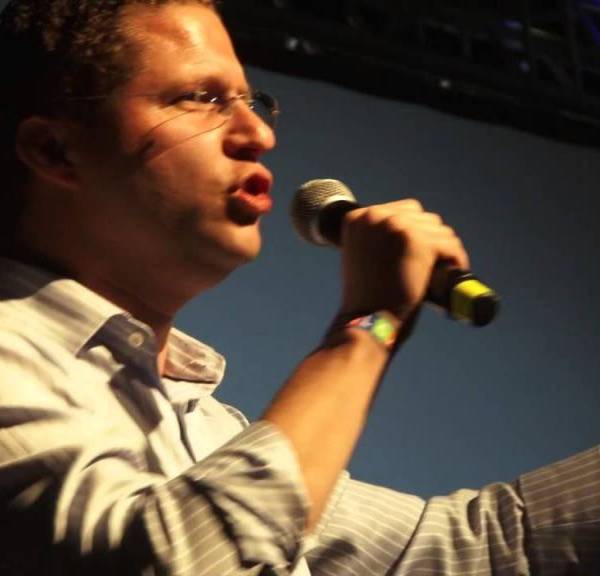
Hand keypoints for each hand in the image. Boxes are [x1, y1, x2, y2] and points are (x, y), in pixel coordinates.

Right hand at [339, 199, 469, 323]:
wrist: (367, 321)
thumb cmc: (365, 299)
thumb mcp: (361, 258)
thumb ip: (375, 240)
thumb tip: (405, 233)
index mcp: (357, 218)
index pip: (399, 212)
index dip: (414, 232)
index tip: (419, 254)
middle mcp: (374, 216)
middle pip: (420, 216)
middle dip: (430, 239)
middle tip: (433, 264)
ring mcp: (396, 226)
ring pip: (438, 230)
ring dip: (444, 249)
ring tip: (443, 270)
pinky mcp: (417, 240)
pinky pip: (449, 244)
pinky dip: (456, 259)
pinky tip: (454, 272)